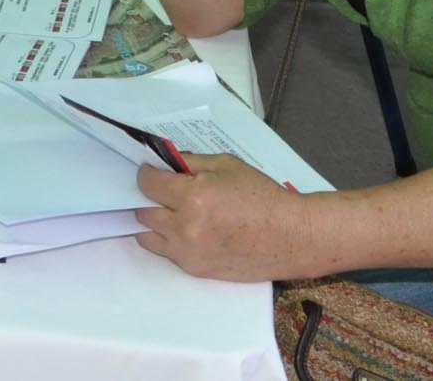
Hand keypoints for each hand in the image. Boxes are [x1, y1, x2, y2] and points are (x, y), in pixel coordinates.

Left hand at [134, 154, 308, 281]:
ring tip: (174, 212)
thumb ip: (190, 162)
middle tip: (165, 192)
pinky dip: (170, 240)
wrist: (290, 237)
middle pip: (142, 211)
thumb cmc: (263, 196)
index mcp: (193, 197)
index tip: (153, 172)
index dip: (147, 173)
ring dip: (155, 221)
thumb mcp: (226, 165)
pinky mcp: (195, 269)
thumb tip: (164, 162)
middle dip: (150, 198)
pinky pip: (167, 252)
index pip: (146, 183)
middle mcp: (185, 227)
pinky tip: (189, 230)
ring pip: (148, 236)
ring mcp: (188, 252)